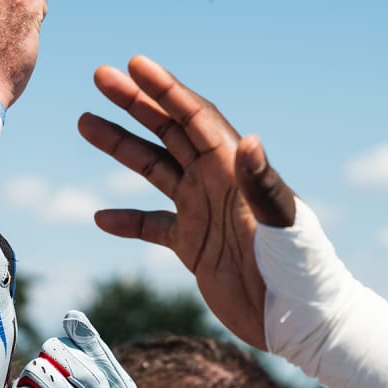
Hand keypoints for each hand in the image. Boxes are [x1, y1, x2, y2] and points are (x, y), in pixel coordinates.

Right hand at [77, 56, 297, 347]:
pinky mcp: (193, 246)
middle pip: (168, 131)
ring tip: (85, 122)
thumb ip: (263, 185)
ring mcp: (202, 212)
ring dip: (122, 145)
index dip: (165, 90)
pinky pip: (152, 226)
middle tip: (100, 76)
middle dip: (135, 103)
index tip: (135, 65)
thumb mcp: (284, 225)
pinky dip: (127, 220)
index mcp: (234, 170)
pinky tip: (100, 217)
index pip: (194, 118)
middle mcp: (216, 182)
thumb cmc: (302, 270)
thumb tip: (249, 140)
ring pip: (154, 169)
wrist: (299, 322)